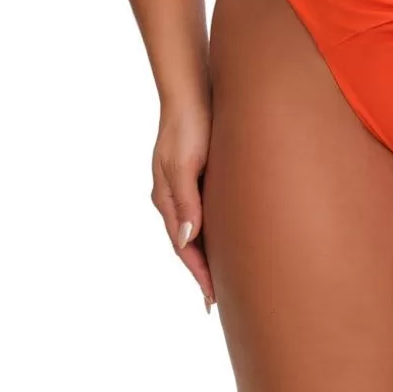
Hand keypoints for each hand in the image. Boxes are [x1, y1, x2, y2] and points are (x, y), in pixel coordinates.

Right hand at [152, 102, 214, 310]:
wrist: (191, 90)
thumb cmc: (189, 125)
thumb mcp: (185, 164)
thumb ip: (186, 201)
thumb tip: (188, 238)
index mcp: (167, 199)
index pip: (184, 247)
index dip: (199, 275)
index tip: (213, 300)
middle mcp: (172, 198)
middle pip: (188, 245)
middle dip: (202, 273)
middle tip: (219, 301)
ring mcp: (182, 188)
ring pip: (196, 231)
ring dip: (207, 255)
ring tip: (224, 278)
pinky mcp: (196, 177)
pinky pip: (204, 215)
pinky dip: (212, 234)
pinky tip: (224, 239)